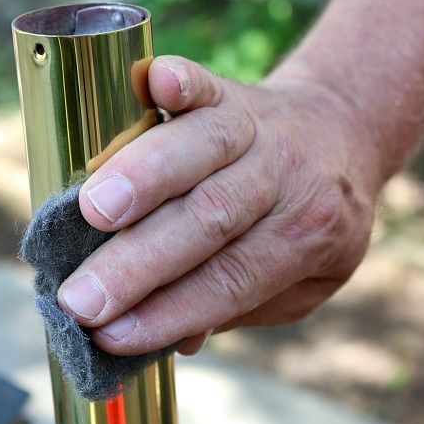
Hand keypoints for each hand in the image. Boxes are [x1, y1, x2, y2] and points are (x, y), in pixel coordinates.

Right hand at [57, 55, 380, 355]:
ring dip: (145, 178)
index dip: (169, 312)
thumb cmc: (309, 220)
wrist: (343, 133)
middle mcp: (285, 178)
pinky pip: (206, 84)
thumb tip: (178, 340)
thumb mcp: (303, 280)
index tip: (109, 336)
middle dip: (139, 263)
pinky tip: (154, 84)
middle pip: (210, 219)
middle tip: (79, 298)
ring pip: (203, 149)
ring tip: (92, 211)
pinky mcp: (230, 91)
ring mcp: (257, 128)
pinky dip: (179, 84)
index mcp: (306, 234)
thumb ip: (245, 306)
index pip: (232, 281)